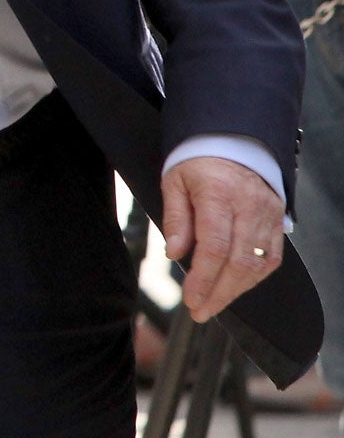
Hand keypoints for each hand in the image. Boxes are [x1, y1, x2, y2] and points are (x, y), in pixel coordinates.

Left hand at [162, 156, 283, 321]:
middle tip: (201, 311)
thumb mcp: (174, 182)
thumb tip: (175, 253)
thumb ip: (175, 218)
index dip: (203, 278)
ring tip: (214, 303)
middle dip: (220, 293)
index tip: (190, 298)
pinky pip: (272, 259)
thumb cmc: (197, 163)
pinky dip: (254, 278)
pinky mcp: (278, 222)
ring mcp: (268, 215)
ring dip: (237, 290)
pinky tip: (235, 287)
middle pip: (239, 262)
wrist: (233, 142)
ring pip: (258, 265)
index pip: (214, 246)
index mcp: (218, 194)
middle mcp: (248, 207)